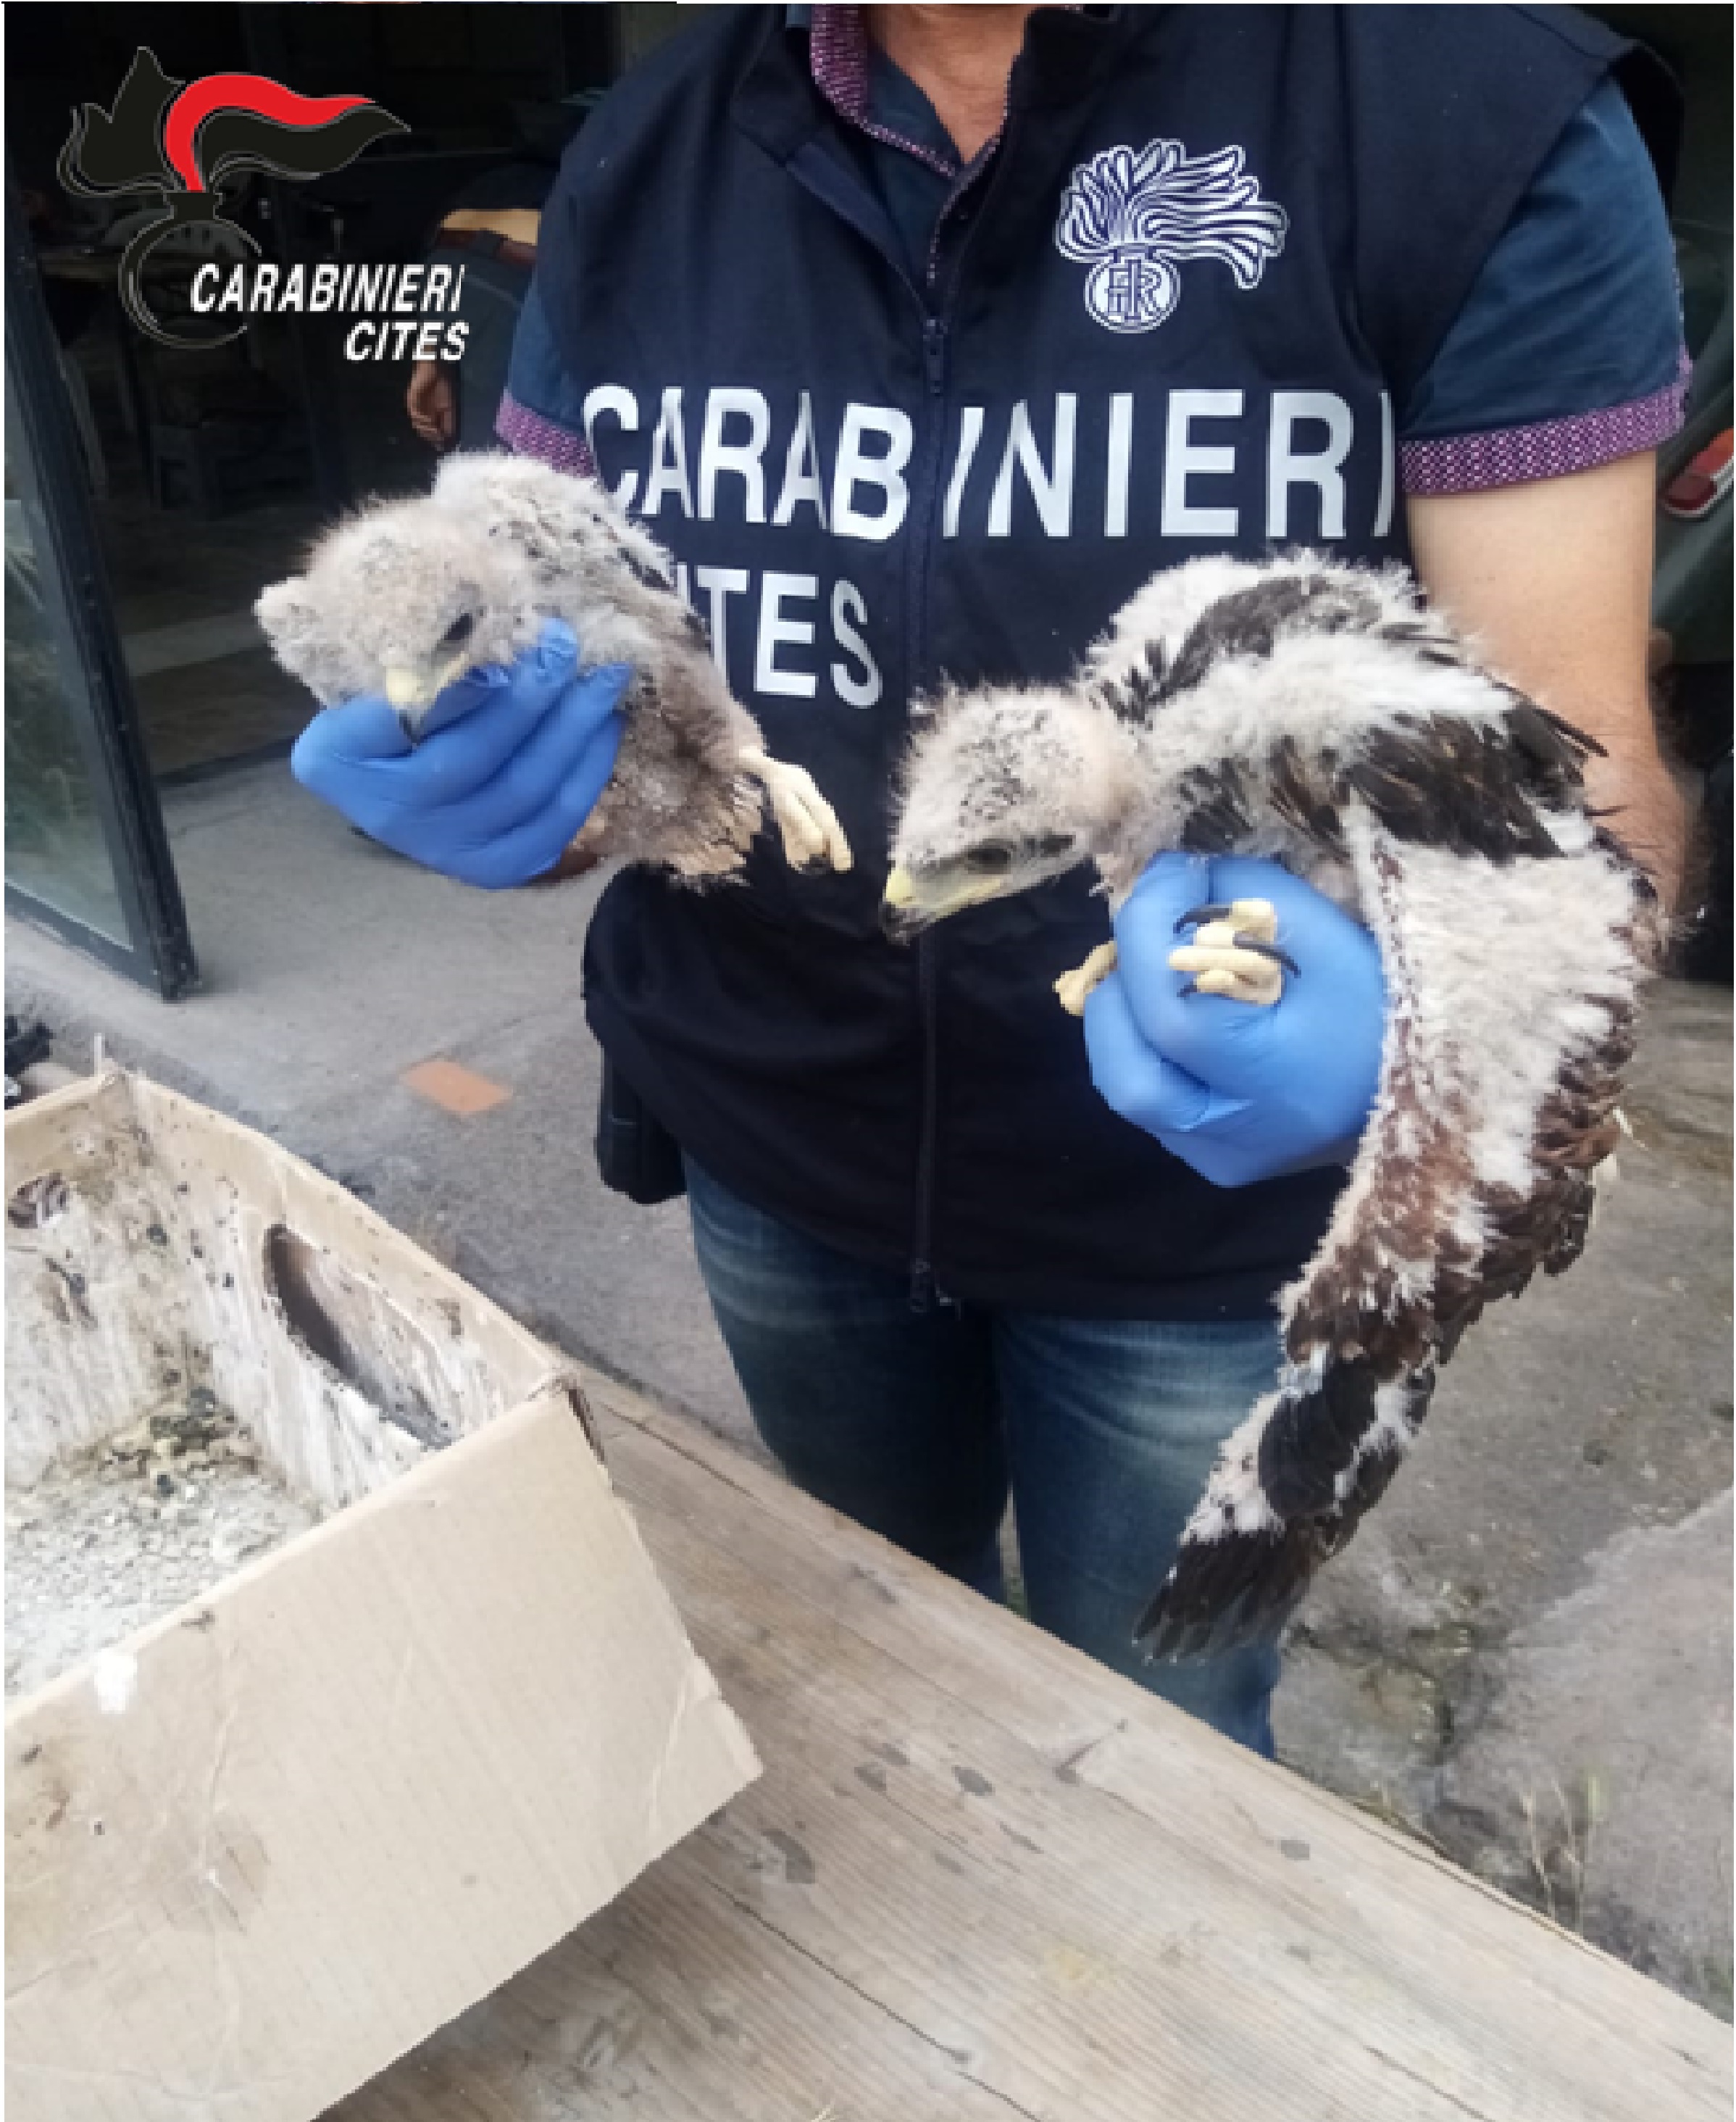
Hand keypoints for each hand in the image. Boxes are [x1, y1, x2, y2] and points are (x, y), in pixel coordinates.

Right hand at [290, 620, 627, 889]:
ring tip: (604, 676)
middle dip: (530, 697)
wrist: (390, 777)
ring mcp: (448, 852)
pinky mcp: (497, 867)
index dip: (460, 693)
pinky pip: (554, 821)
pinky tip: (605, 725)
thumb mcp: (369, 674)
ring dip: (573, 729)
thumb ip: (406, 664)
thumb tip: (483, 640)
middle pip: (475, 758)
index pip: (405, 724)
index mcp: (342, 762)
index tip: (503, 647)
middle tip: (566, 643)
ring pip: (525, 790)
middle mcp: (392, 818)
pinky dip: (587, 770)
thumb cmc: (380, 706)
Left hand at [406, 361, 455, 449]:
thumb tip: (448, 439)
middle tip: (439, 442)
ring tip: (435, 434)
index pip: (432, 432)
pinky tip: (430, 423)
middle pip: (424, 431)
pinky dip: (422, 421)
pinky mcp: (411, 401)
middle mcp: (422, 413)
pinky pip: (415, 415)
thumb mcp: (449, 408)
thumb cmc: (443, 386)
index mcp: (431, 416)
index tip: (444, 446)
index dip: (437, 440)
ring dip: (427, 431)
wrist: (434, 369)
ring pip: (418, 425)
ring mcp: (416, 408)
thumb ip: (448, 423)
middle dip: (432, 438)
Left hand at [1082, 853, 1385, 1186]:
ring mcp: (1225, 1158)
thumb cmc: (1389, 997)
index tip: (1169, 875)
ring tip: (1157, 970)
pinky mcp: (1221, 1165)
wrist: (1437, 1080)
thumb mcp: (1323, 931)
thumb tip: (1169, 881)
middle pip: (1126, 1066)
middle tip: (1153, 931)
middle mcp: (1241, 1135)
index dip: (1147, 929)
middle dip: (1123, 982)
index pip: (1168, 1006)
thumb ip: (1237, 898)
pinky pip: (1153, 1107)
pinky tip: (1174, 1014)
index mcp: (1277, 1077)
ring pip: (1128, 1089)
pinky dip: (1146, 1051)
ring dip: (1125, 1019)